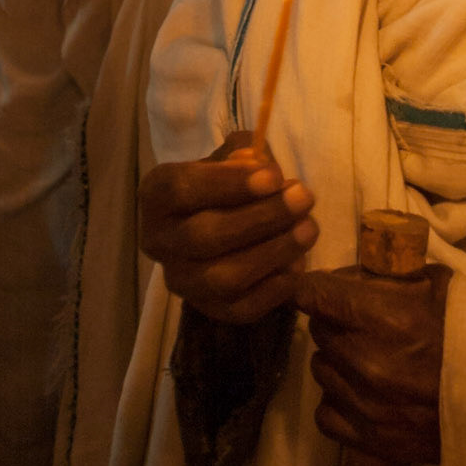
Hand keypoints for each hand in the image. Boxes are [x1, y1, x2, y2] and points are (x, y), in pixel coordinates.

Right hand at [139, 131, 317, 324]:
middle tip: (303, 198)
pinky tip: (298, 263)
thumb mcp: (229, 158)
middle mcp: (159, 241)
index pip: (182, 189)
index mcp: (156, 195)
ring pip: (224, 278)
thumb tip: (262, 167)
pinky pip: (242, 308)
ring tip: (309, 228)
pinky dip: (275, 288)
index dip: (228, 184)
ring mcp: (181, 281)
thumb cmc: (223, 184)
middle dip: (261, 217)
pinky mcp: (208, 310)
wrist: (217, 221)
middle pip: (205, 236)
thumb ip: (243, 156)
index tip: (274, 176)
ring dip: (273, 253)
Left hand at [295, 260, 449, 462]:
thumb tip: (344, 276)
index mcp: (381, 317)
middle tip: (360, 325)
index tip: (320, 291)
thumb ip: (383, 276)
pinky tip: (363, 395)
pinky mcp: (371, 439)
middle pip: (319, 330)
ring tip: (367, 361)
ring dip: (338, 362)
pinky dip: (339, 403)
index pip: (311, 294)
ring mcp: (365, 404)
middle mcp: (365, 361)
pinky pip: (326, 414)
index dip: (312, 288)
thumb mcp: (432, 283)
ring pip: (321, 370)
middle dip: (334, 322)